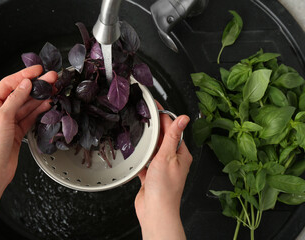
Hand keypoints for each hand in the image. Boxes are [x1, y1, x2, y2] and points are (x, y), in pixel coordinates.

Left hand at [0, 65, 56, 187]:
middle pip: (19, 94)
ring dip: (39, 98)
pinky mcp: (16, 132)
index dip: (24, 75)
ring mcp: (7, 122)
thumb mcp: (2, 118)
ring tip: (52, 89)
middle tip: (51, 78)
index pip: (8, 84)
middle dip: (35, 86)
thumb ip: (16, 99)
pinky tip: (47, 104)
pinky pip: (29, 117)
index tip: (38, 69)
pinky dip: (38, 111)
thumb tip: (25, 84)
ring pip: (26, 105)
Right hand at [135, 103, 191, 239]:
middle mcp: (173, 160)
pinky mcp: (152, 176)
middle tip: (144, 115)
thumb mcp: (167, 156)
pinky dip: (141, 158)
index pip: (173, 129)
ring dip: (148, 142)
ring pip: (154, 150)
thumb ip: (172, 136)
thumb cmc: (164, 188)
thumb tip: (183, 118)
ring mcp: (162, 169)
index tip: (155, 106)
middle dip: (155, 127)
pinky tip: (136, 154)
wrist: (155, 211)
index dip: (164, 116)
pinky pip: (146, 163)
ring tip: (139, 131)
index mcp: (181, 154)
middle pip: (163, 139)